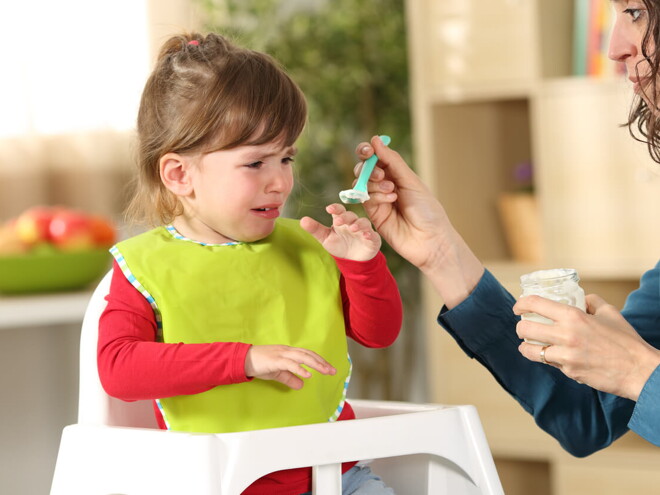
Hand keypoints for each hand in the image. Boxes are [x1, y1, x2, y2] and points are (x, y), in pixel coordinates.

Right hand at [244, 345, 336, 389]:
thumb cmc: (260, 364)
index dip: (319, 360)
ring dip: (315, 364)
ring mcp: (281, 354)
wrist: (244, 360)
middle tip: (332, 370)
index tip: (329, 368)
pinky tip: (307, 374)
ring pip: (302, 357)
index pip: (308, 354)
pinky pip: (290, 364)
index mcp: (288, 352)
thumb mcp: (277, 373)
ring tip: (325, 371)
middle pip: (308, 354)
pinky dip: (300, 369)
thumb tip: (301, 385)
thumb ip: (289, 378)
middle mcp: (287, 351)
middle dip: (322, 362)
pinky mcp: (275, 360)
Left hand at [300, 203, 380, 260]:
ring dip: (359, 224)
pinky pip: (373, 235)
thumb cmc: (339, 245)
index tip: (329, 208)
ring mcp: (363, 230)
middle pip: (351, 215)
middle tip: (338, 221)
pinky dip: (370, 234)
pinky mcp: (372, 239)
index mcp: (341, 220)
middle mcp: (353, 222)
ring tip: (352, 228)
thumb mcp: (325, 238)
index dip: (335, 208)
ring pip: (363, 222)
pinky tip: (366, 236)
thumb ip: (315, 229)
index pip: (339, 210)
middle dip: (345, 216)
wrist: (352, 260)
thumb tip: (302, 220)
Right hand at [354, 136, 482, 306]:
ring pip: (361, 183)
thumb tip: (375, 139)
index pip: (376, 157)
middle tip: (381, 174)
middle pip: (364, 169)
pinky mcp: (373, 214)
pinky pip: (364, 199)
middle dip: (368, 168)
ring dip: (374, 184)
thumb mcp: (411, 181)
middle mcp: (385, 185)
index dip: (367, 151)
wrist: (430, 240)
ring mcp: (378, 200)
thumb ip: (392, 161)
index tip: (367, 149)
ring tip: (392, 191)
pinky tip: (390, 200)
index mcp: (397, 174)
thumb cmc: (427, 210)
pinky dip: (375, 196)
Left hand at [514, 294, 659, 399]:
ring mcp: (565, 356)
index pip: (535, 304)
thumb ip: (591, 301)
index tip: (518, 306)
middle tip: (523, 327)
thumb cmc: (626, 341)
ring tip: (529, 344)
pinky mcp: (568, 372)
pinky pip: (549, 364)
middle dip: (520, 327)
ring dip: (526, 347)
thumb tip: (580, 298)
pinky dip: (547, 359)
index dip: (521, 304)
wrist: (639, 370)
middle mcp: (566, 335)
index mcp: (574, 316)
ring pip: (530, 350)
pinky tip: (551, 356)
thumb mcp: (610, 312)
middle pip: (524, 328)